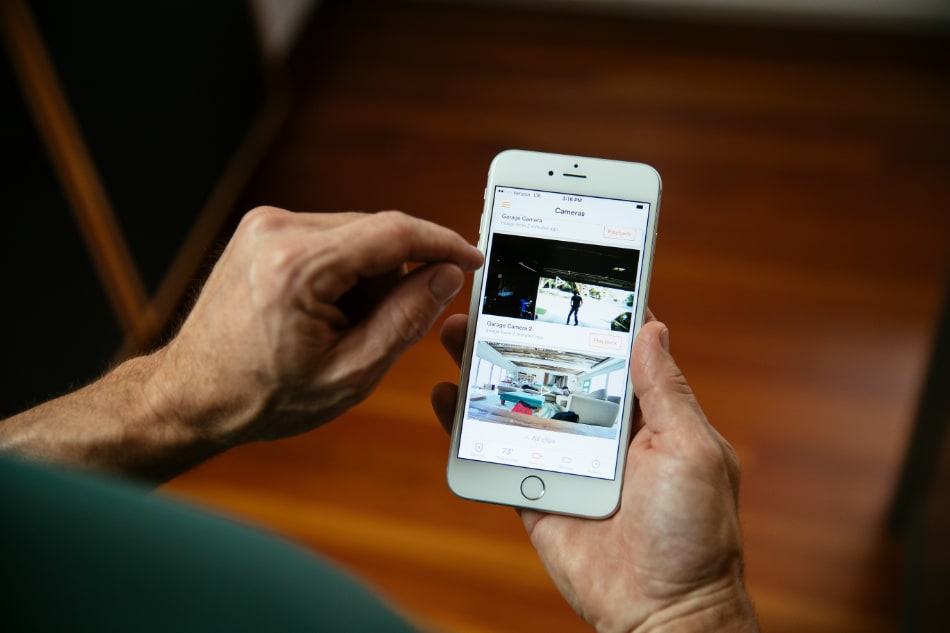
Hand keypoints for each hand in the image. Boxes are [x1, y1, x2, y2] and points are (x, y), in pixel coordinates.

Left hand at [1, 208, 481, 480]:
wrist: (193, 393)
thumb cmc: (263, 394)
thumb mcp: (351, 373)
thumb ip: (406, 319)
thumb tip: (446, 276)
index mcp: (297, 268)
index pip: (393, 234)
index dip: (443, 244)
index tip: (472, 259)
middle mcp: (276, 231)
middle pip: (376, 232)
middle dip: (397, 275)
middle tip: (381, 327)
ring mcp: (264, 225)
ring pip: (355, 235)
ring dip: (368, 275)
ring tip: (339, 326)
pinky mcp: (261, 229)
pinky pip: (330, 238)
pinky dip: (344, 271)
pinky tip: (324, 310)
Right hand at [431, 313, 756, 631]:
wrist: (663, 612)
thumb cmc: (695, 534)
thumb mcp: (692, 449)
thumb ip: (665, 390)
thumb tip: (653, 328)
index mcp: (642, 413)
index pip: (609, 349)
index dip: (583, 313)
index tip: (555, 273)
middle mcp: (600, 429)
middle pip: (551, 369)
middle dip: (518, 333)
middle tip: (487, 297)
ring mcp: (563, 459)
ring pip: (517, 402)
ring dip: (486, 368)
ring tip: (457, 332)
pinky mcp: (533, 492)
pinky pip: (496, 453)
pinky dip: (468, 427)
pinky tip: (447, 398)